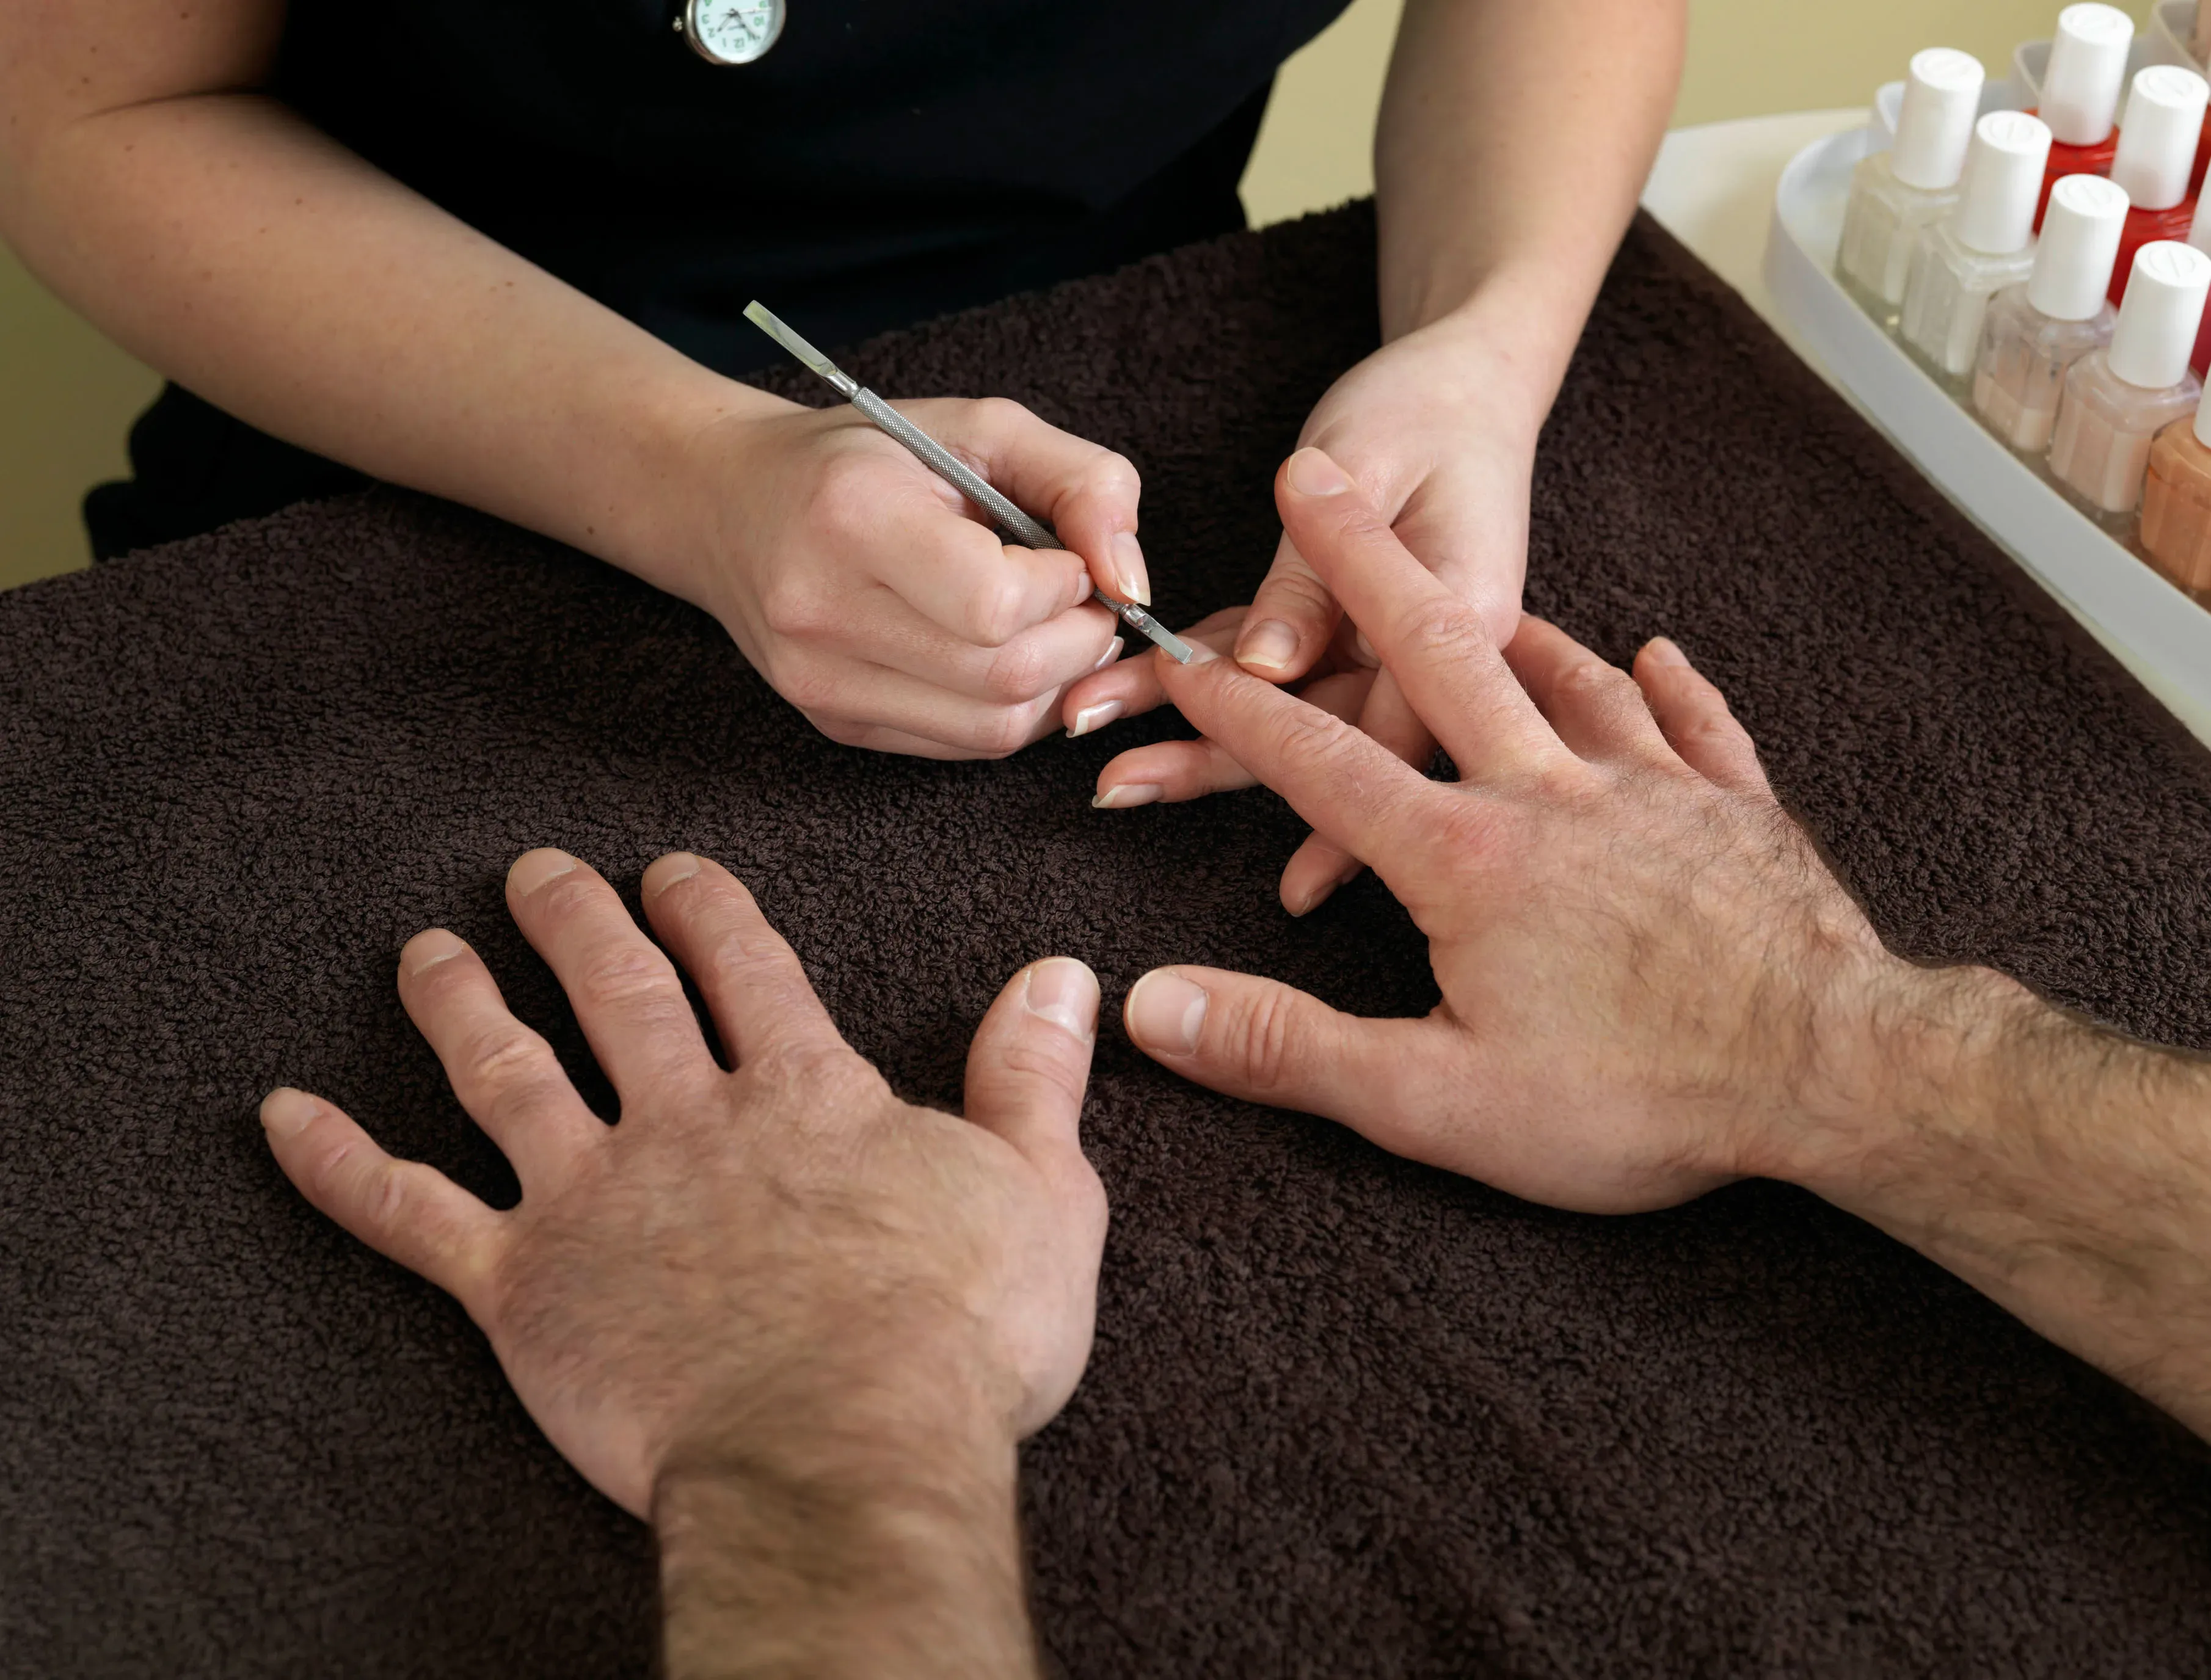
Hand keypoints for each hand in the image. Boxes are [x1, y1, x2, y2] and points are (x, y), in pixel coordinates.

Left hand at [259, 849, 1107, 1519]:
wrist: (848, 1451)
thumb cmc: (958, 1338)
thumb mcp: (1041, 1194)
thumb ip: (1036, 1077)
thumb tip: (1065, 976)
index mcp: (802, 1096)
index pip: (748, 968)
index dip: (710, 910)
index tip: (674, 869)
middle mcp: (686, 1120)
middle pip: (619, 991)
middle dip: (576, 920)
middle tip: (535, 871)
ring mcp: (594, 1197)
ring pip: (507, 1071)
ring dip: (459, 1001)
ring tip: (424, 949)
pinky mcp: (524, 1287)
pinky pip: (410, 1215)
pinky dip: (340, 1164)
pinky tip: (281, 1117)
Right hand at [687, 395, 1146, 758]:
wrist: (731, 503)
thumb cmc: (867, 457)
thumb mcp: (982, 428)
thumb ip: (1082, 483)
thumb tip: (1132, 579)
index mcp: (852, 518)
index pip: (997, 604)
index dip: (1062, 588)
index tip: (1063, 557)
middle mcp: (822, 611)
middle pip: (1006, 676)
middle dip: (1078, 641)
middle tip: (1078, 599)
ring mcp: (821, 682)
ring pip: (994, 727)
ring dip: (1055, 684)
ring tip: (1047, 626)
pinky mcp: (836, 724)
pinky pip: (964, 746)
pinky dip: (1012, 710)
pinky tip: (1005, 657)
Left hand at [1061, 312, 1538, 908]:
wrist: (1466, 374)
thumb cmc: (1427, 409)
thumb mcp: (1366, 470)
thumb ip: (1317, 578)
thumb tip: (1267, 675)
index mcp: (1467, 624)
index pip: (1404, 736)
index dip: (1351, 814)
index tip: (1296, 882)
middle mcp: (1434, 659)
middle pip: (1326, 739)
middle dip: (1215, 764)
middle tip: (1113, 785)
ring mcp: (1386, 652)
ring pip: (1283, 712)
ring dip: (1189, 727)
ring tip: (1092, 745)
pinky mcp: (1344, 633)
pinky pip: (1266, 669)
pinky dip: (1198, 676)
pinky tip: (1121, 693)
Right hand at [1115, 447, 1907, 1212]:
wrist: (1839, 1073)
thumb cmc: (1635, 1102)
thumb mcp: (1434, 1101)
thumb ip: (1284, 1046)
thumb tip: (1150, 1008)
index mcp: (1466, 858)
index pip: (1322, 766)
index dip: (1241, 716)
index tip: (1185, 664)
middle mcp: (1554, 795)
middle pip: (1438, 655)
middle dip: (1361, 564)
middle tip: (1312, 483)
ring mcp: (1657, 792)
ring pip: (1573, 675)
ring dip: (1512, 626)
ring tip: (1477, 592)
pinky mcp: (1743, 813)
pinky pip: (1700, 723)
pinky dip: (1675, 685)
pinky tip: (1662, 654)